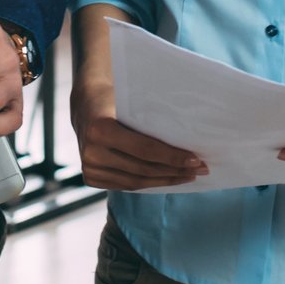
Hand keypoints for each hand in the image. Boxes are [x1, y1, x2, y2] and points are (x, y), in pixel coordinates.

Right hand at [69, 78, 203, 189]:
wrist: (85, 104)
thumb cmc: (115, 97)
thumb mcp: (130, 102)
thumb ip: (151, 121)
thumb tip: (190, 139)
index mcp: (100, 129)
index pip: (145, 149)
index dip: (173, 157)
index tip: (196, 160)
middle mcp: (91, 152)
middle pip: (143, 168)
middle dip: (175, 170)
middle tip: (199, 169)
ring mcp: (89, 168)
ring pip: (136, 182)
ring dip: (165, 180)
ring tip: (188, 176)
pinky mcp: (91, 178)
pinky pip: (126, 185)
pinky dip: (149, 183)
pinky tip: (167, 179)